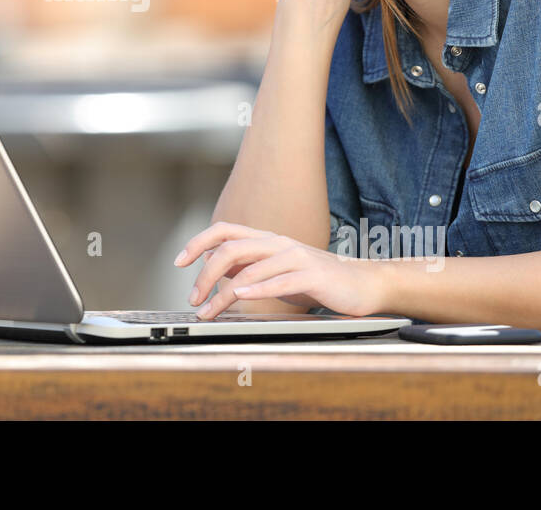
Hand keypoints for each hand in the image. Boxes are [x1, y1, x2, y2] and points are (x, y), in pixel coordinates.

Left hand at [173, 221, 390, 319]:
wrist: (361, 285)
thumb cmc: (315, 280)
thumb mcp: (274, 271)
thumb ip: (247, 266)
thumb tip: (214, 268)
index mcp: (266, 240)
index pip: (224, 231)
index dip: (198, 242)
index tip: (179, 261)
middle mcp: (277, 243)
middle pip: (230, 248)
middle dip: (205, 273)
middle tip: (194, 297)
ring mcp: (295, 257)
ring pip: (250, 267)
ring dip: (225, 291)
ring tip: (210, 309)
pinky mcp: (312, 275)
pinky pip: (280, 280)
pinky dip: (257, 289)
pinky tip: (242, 297)